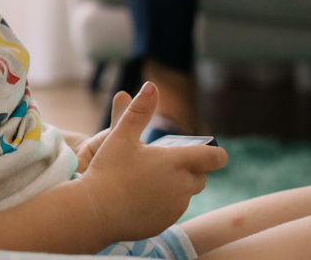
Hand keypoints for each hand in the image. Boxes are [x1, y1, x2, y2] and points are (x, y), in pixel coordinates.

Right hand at [78, 83, 227, 241]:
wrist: (94, 213)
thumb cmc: (107, 170)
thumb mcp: (121, 135)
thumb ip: (139, 111)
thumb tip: (152, 86)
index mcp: (177, 163)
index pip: (216, 158)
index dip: (216, 153)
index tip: (206, 151)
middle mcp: (182, 187)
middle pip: (201, 177)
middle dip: (189, 169)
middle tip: (162, 163)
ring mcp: (175, 208)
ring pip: (186, 194)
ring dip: (176, 186)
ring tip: (146, 180)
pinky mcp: (165, 224)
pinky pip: (172, 211)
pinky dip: (163, 203)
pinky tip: (140, 198)